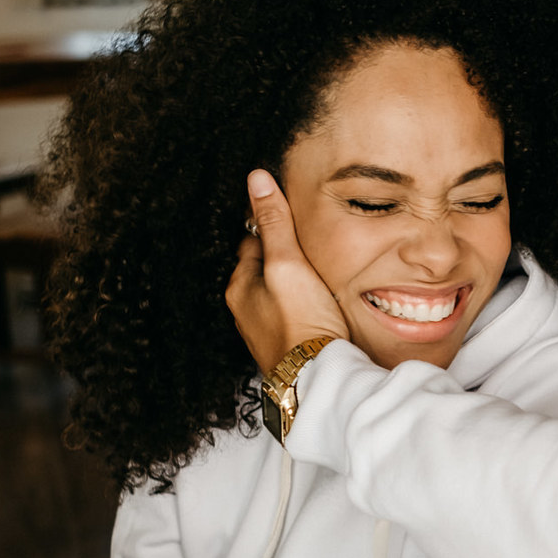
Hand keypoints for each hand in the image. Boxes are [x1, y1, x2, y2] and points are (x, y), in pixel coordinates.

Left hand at [226, 171, 347, 375]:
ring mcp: (264, 331)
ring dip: (291, 283)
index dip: (271, 227)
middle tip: (305, 244)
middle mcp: (245, 311)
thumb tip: (256, 178)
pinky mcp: (285, 347)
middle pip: (263, 269)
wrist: (316, 378)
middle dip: (280, 256)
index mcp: (240, 287)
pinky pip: (290, 315)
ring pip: (276, 294)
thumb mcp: (287, 263)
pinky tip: (317, 306)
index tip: (290, 217)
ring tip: (314, 274)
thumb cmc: (301, 321)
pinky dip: (299, 306)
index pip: (252, 242)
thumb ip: (274, 223)